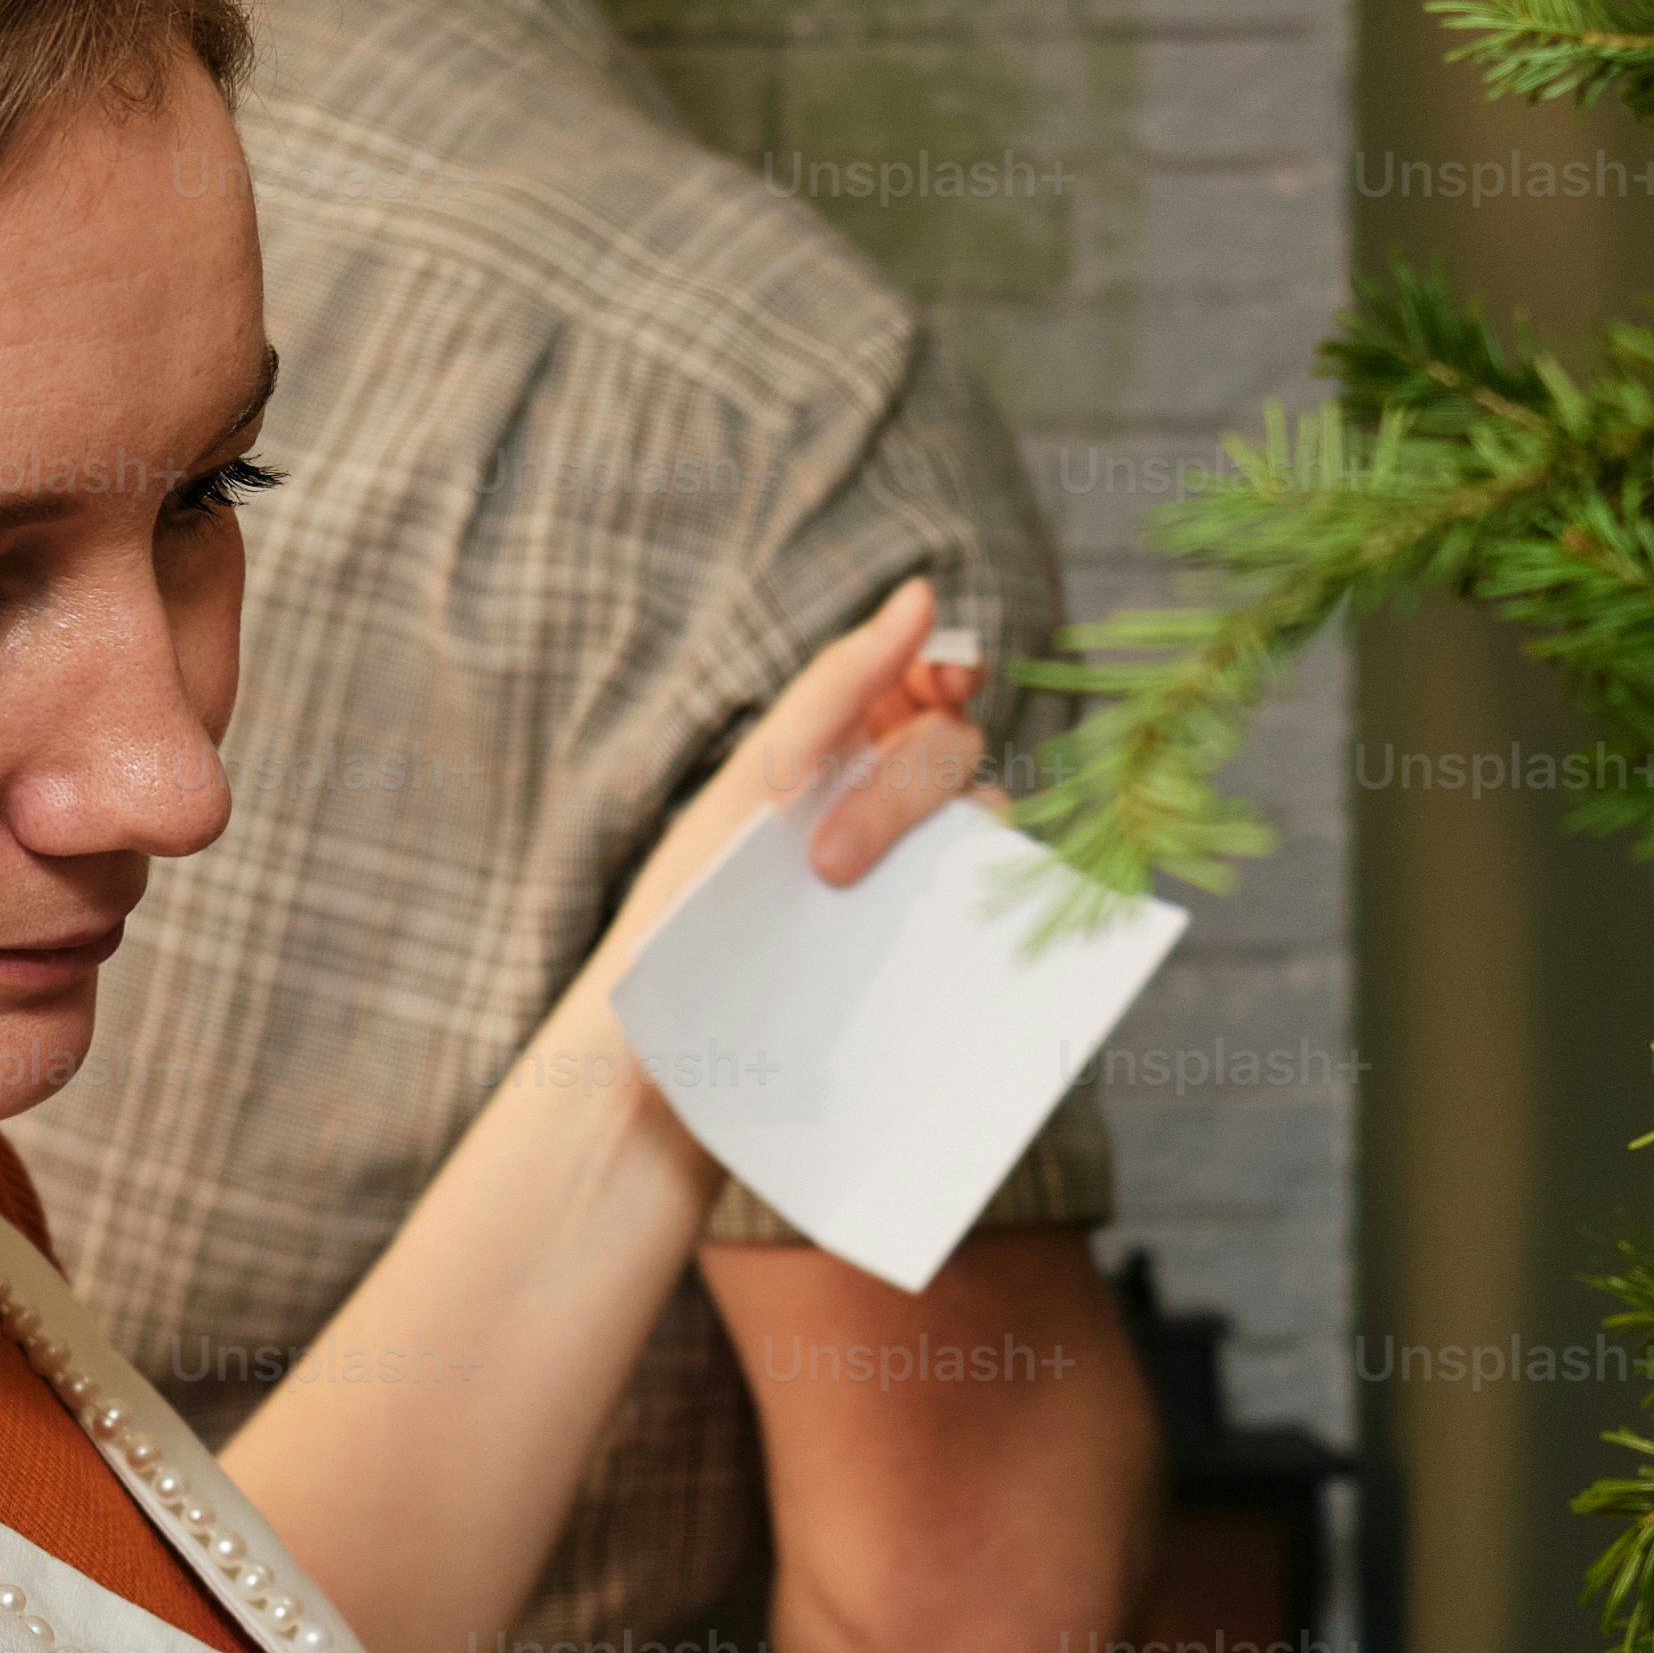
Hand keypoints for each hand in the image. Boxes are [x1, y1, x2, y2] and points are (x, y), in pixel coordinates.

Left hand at [586, 580, 996, 1002]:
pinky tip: (933, 938)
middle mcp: (886, 803)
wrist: (664, 1060)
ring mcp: (915, 877)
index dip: (948, 666)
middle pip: (953, 750)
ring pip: (983, 828)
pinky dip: (978, 912)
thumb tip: (920, 592)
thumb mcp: (752, 788)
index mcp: (838, 748)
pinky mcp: (934, 953)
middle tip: (828, 862)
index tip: (946, 681)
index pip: (926, 680)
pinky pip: (990, 913)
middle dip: (900, 790)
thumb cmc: (687, 912)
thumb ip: (836, 689)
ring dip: (933, 850)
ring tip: (846, 906)